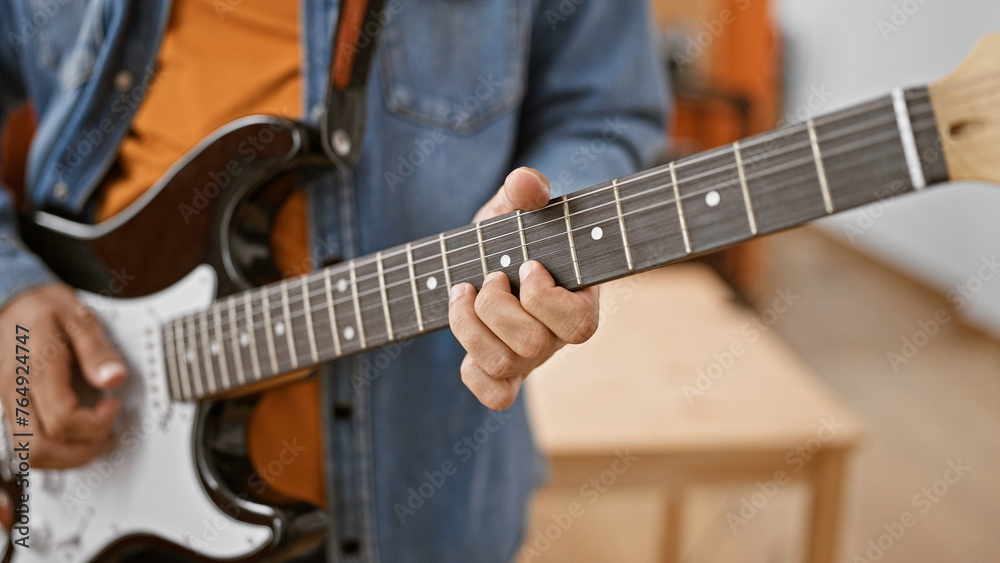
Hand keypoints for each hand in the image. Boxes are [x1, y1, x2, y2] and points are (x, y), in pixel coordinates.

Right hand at [0, 284, 125, 468]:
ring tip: (93, 439)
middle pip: (39, 448)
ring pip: (28, 453)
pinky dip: (52, 450)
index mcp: (36, 369)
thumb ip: (97, 351)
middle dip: (80, 451)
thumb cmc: (46, 310)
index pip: (62, 419)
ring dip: (65, 457)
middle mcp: (16, 391)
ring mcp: (9, 402)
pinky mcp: (10, 407)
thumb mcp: (79, 318)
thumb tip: (114, 379)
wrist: (16, 304)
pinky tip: (73, 436)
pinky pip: (25, 443)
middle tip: (105, 434)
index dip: (96, 422)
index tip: (113, 404)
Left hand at [448, 168, 599, 409]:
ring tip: (462, 291)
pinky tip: (465, 326)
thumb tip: (526, 183)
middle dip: (496, 306)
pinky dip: (473, 371)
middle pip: (532, 346)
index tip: (528, 264)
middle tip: (490, 275)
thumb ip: (525, 192)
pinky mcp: (505, 371)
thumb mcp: (517, 206)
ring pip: (505, 365)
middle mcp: (558, 336)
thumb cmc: (515, 230)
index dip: (545, 299)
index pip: (579, 325)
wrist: (492, 252)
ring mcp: (532, 358)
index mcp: (579, 299)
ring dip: (469, 326)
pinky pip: (496, 395)